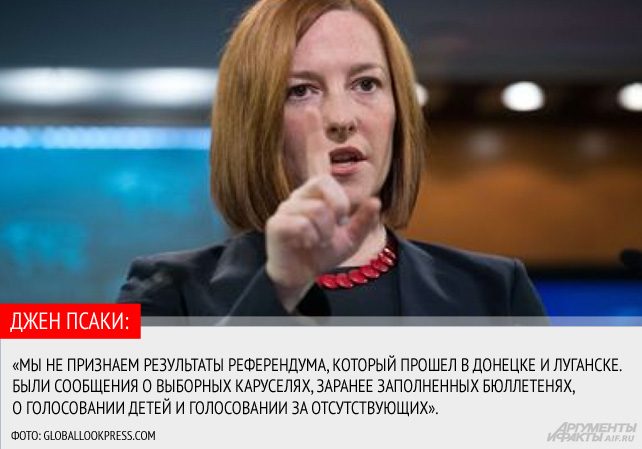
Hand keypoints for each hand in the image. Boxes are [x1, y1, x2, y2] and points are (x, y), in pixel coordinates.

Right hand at [265, 152, 380, 311]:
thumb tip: (376, 201)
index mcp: (311, 196)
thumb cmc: (321, 254)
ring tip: (319, 242)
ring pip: (316, 208)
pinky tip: (306, 244)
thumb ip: (363, 221)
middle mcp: (296, 199)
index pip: (325, 180)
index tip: (341, 221)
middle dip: (336, 211)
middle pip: (320, 184)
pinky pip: (301, 224)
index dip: (339, 199)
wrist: (300, 277)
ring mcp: (284, 211)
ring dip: (325, 231)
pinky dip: (311, 237)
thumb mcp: (350, 239)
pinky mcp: (275, 226)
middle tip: (330, 232)